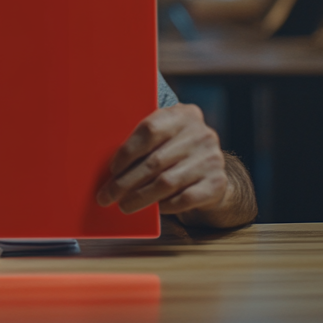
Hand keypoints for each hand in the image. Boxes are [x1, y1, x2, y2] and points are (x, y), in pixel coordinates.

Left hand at [96, 103, 227, 216]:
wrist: (212, 168)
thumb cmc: (173, 148)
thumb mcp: (163, 135)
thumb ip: (142, 138)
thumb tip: (104, 159)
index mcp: (183, 114)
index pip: (149, 130)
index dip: (127, 152)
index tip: (111, 169)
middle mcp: (201, 134)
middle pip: (154, 161)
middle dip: (125, 182)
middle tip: (107, 196)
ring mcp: (212, 159)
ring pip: (167, 182)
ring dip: (140, 197)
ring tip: (123, 205)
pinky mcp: (217, 183)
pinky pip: (184, 198)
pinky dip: (165, 205)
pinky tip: (153, 208)